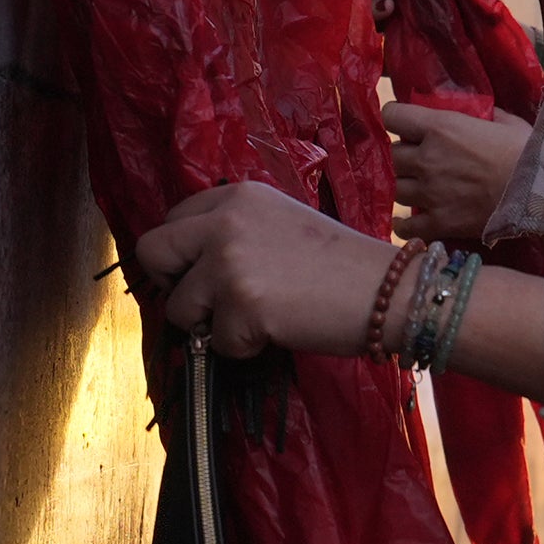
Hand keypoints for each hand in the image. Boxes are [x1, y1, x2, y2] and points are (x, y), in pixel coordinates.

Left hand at [130, 182, 394, 358]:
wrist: (389, 291)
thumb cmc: (344, 263)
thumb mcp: (283, 222)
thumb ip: (237, 231)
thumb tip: (193, 266)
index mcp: (238, 195)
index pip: (173, 219)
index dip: (181, 253)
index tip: (201, 273)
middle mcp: (226, 222)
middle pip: (154, 251)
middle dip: (172, 283)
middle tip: (204, 302)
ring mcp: (229, 263)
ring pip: (179, 307)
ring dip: (211, 323)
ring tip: (258, 318)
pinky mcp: (240, 306)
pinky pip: (214, 342)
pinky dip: (242, 347)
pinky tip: (277, 331)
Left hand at [387, 102, 532, 241]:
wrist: (539, 192)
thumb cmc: (527, 151)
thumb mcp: (505, 121)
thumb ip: (483, 115)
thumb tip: (478, 113)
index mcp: (440, 127)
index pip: (392, 116)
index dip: (396, 119)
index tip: (406, 125)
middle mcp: (427, 159)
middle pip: (393, 155)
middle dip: (404, 156)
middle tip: (420, 159)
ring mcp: (429, 193)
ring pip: (396, 189)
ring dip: (406, 186)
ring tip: (419, 188)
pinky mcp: (438, 223)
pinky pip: (406, 226)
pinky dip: (403, 224)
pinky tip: (406, 221)